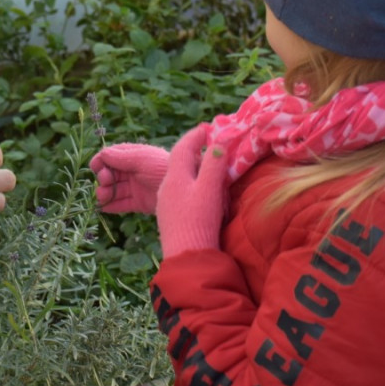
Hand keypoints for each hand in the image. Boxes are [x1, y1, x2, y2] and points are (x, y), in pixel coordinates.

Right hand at [89, 143, 169, 213]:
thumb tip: (102, 154)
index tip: (95, 167)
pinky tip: (104, 208)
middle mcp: (134, 171)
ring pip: (114, 190)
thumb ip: (121, 157)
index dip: (101, 161)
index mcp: (135, 156)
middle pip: (111, 174)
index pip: (112, 156)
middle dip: (103, 177)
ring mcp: (137, 188)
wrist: (188, 190)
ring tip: (103, 197)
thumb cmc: (164, 168)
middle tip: (105, 182)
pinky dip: (112, 206)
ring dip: (105, 192)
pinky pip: (122, 204)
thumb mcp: (141, 159)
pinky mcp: (140, 203)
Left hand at [156, 123, 225, 257]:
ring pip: (178, 178)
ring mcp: (166, 203)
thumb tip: (218, 143)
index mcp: (175, 176)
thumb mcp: (210, 189)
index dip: (195, 135)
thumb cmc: (199, 221)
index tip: (207, 127)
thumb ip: (214, 165)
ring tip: (205, 165)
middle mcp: (167, 187)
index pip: (183, 147)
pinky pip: (179, 193)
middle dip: (192, 150)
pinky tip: (197, 192)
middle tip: (207, 142)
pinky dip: (189, 185)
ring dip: (191, 168)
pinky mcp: (170, 217)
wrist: (186, 257)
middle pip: (178, 162)